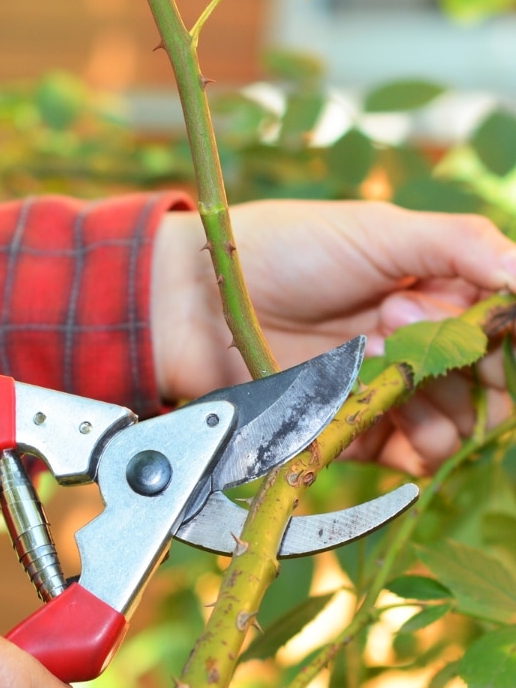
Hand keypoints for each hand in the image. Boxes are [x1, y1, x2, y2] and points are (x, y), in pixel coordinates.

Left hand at [152, 200, 515, 474]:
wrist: (201, 301)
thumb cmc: (286, 250)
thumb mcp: (380, 230)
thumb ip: (460, 246)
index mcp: (439, 291)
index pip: (504, 326)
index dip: (504, 330)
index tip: (488, 318)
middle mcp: (423, 346)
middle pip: (494, 382)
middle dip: (466, 354)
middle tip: (398, 311)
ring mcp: (393, 393)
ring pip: (463, 423)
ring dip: (437, 392)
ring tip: (374, 342)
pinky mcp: (361, 434)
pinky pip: (419, 456)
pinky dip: (421, 437)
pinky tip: (386, 401)